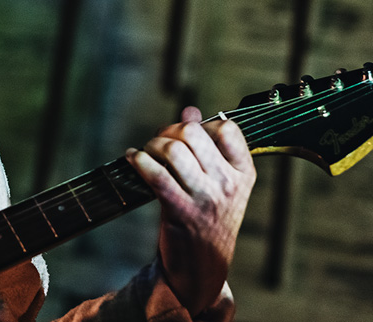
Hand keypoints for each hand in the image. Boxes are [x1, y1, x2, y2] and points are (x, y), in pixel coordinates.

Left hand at [126, 106, 255, 315]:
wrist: (203, 267)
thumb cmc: (208, 218)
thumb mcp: (217, 182)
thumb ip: (207, 145)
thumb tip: (190, 109)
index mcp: (244, 173)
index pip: (227, 128)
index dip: (199, 124)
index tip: (184, 134)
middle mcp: (229, 184)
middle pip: (192, 133)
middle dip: (168, 131)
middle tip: (158, 143)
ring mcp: (206, 198)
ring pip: (173, 149)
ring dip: (151, 145)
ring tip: (145, 153)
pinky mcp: (181, 210)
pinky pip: (155, 173)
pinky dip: (138, 160)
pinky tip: (132, 158)